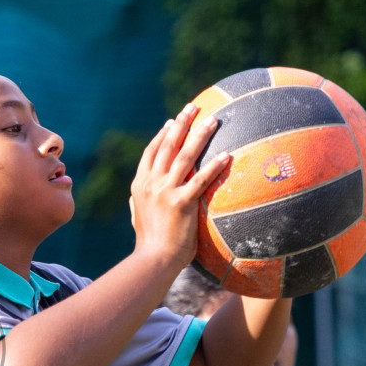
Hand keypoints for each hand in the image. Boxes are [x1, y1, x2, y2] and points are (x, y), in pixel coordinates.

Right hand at [129, 103, 228, 268]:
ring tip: (213, 121)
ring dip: (200, 135)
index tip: (172, 121)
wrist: (153, 259)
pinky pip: (201, 179)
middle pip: (168, 145)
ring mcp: (165, 191)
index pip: (151, 152)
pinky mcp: (181, 202)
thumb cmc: (150, 244)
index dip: (162, 135)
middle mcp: (151, 183)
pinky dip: (214, 166)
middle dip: (181, 123)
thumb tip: (141, 197)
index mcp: (140, 185)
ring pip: (185, 155)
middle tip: (193, 107)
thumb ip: (140, 202)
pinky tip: (227, 156)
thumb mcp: (138, 217)